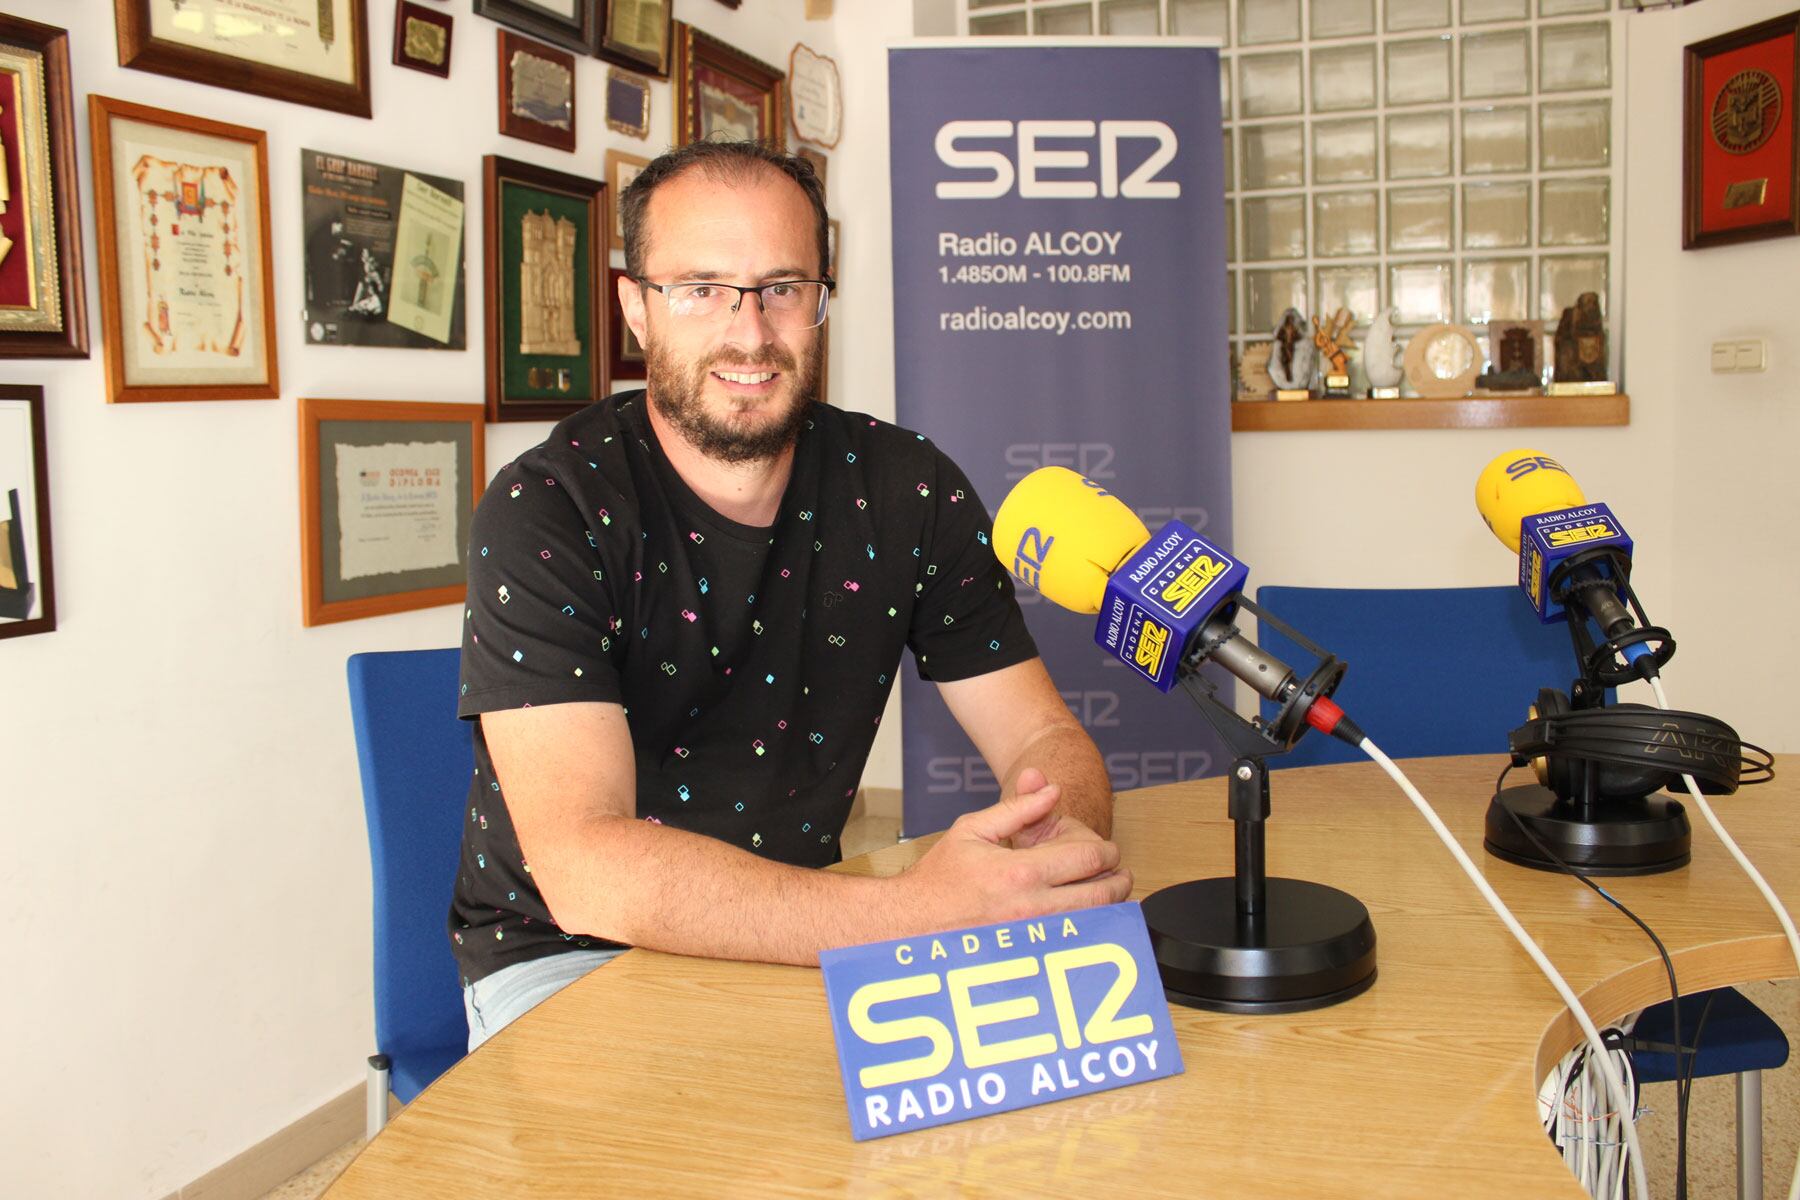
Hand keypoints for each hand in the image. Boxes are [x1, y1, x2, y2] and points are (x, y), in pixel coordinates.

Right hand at [896, 782, 1132, 932]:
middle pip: (1102, 894)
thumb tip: (1051, 791)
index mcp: (1020, 872)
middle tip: (1120, 873)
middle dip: (1119, 880)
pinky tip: (1091, 921)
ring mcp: (1032, 938)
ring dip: (1110, 907)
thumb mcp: (973, 829)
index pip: (1088, 859)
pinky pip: (1075, 945)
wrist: (912, 921)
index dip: (1107, 851)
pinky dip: (1091, 931)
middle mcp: (1031, 908)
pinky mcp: (1029, 958)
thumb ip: (1016, 808)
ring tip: (1108, 894)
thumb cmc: (940, 877)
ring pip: (1095, 923)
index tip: (1107, 850)